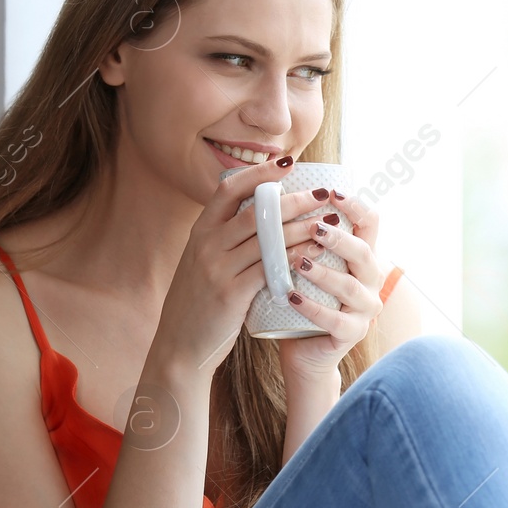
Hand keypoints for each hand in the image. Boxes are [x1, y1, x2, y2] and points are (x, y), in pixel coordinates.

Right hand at [151, 158, 370, 375]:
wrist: (179, 345)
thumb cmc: (199, 302)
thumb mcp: (203, 261)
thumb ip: (225, 238)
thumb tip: (262, 213)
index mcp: (200, 231)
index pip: (229, 189)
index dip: (259, 173)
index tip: (287, 162)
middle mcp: (206, 244)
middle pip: (255, 211)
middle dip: (293, 199)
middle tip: (323, 193)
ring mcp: (217, 269)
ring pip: (267, 238)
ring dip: (302, 227)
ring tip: (329, 222)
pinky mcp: (230, 295)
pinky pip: (269, 270)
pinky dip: (295, 259)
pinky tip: (315, 254)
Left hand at [274, 191, 387, 381]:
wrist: (301, 349)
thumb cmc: (301, 297)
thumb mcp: (306, 262)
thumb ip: (302, 234)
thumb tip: (274, 190)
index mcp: (362, 256)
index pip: (370, 222)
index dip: (355, 205)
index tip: (331, 192)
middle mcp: (371, 280)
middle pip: (364, 252)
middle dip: (339, 238)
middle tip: (314, 227)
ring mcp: (365, 309)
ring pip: (350, 286)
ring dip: (323, 272)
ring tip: (298, 261)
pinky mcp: (352, 333)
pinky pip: (335, 320)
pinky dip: (313, 307)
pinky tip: (292, 297)